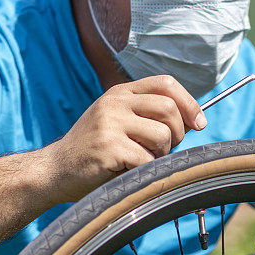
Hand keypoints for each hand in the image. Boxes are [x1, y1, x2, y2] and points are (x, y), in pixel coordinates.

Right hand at [45, 75, 205, 201]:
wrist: (55, 170)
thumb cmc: (94, 150)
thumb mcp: (118, 121)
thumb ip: (148, 115)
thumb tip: (193, 121)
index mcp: (120, 92)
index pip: (166, 83)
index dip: (189, 103)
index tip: (199, 123)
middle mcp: (115, 102)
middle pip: (169, 109)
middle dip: (178, 134)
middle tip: (165, 150)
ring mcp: (110, 123)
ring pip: (162, 136)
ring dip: (161, 155)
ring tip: (142, 161)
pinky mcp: (108, 147)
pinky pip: (147, 160)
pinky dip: (146, 171)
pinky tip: (128, 171)